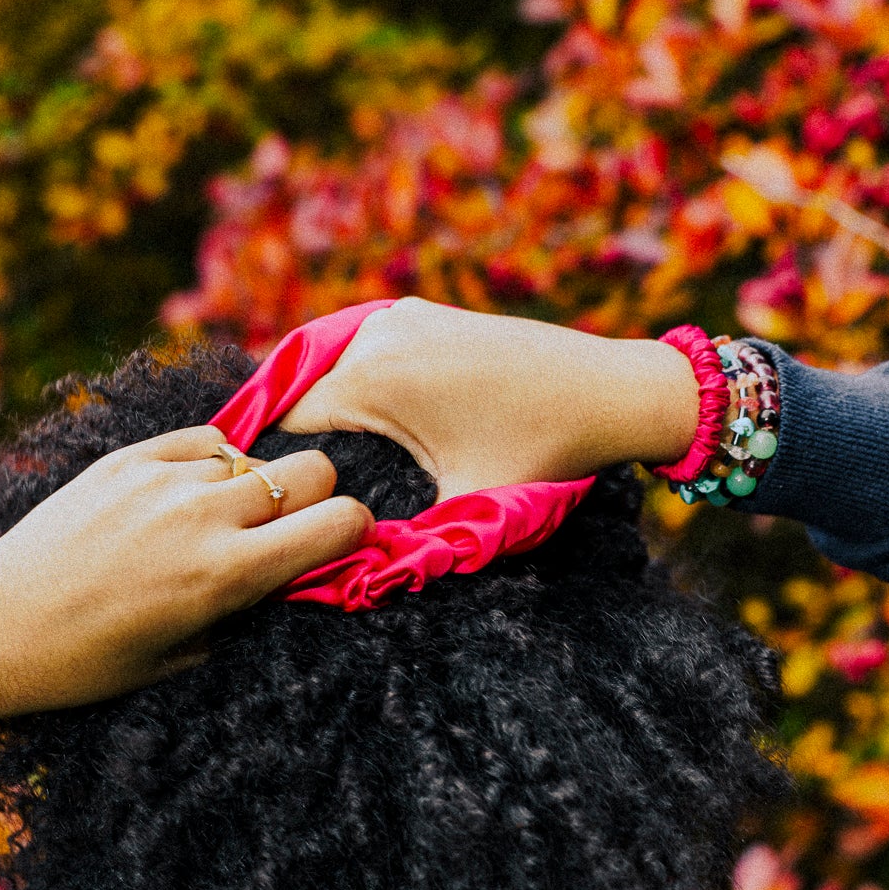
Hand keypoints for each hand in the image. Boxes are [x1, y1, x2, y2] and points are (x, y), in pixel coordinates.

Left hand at [0, 427, 368, 735]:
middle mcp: (204, 516)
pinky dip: (210, 464)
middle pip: (312, 471)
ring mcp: (163, 480)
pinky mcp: (127, 458)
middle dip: (316, 498)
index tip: (338, 547)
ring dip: (252, 486)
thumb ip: (246, 607)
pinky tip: (187, 496)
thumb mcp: (187, 655)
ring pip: (252, 457)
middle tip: (289, 530)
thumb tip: (291, 573)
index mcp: (229, 575)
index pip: (339, 522)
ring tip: (217, 523)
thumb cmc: (92, 662)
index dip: (352, 532)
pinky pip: (202, 442)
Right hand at [281, 297, 699, 499]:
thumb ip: (398, 535)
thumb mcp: (462, 505)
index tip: (277, 505)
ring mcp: (400, 317)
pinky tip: (371, 428)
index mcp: (373, 378)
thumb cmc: (540, 452)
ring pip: (332, 370)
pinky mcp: (425, 314)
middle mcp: (377, 335)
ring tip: (332, 463)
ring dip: (329, 412)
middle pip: (303, 394)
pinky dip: (360, 386)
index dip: (279, 468)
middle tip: (302, 492)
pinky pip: (367, 353)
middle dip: (303, 441)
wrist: (611, 391)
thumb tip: (344, 575)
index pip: (285, 423)